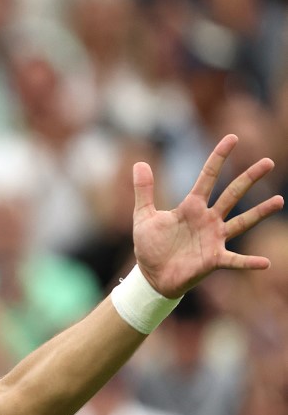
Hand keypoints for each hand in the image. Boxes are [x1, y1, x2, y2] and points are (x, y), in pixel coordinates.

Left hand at [133, 134, 282, 298]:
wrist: (150, 276)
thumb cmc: (150, 246)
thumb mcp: (143, 216)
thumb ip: (144, 191)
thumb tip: (139, 163)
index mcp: (191, 207)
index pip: (208, 177)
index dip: (218, 158)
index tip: (232, 138)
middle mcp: (208, 220)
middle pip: (232, 194)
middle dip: (249, 178)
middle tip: (268, 162)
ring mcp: (214, 239)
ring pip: (241, 222)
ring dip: (260, 212)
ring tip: (279, 200)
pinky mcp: (213, 259)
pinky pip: (235, 260)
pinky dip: (249, 262)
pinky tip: (265, 263)